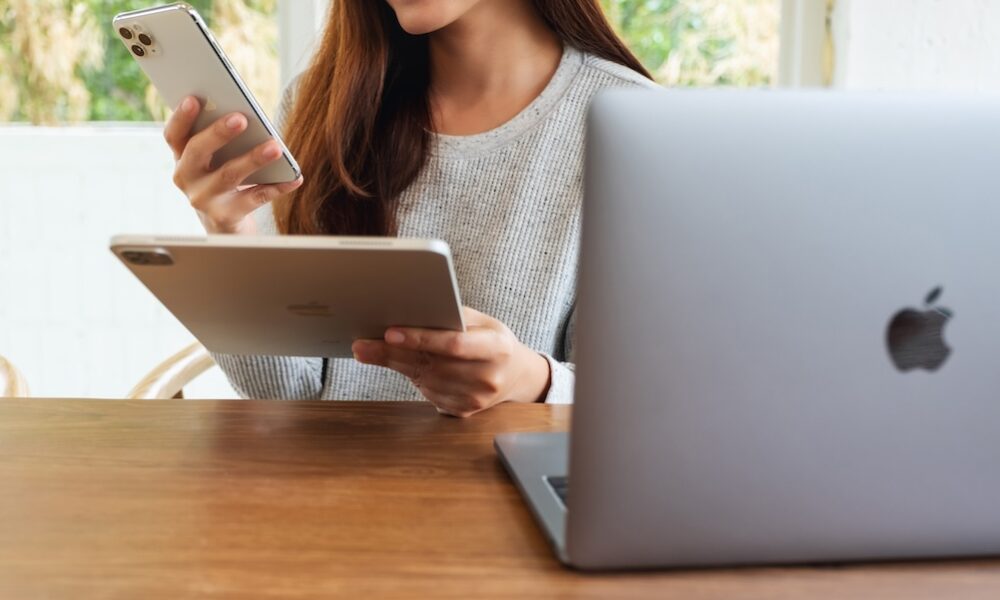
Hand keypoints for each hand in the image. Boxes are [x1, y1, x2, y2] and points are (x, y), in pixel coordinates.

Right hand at [164, 96, 302, 233]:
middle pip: (197, 151)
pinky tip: (294, 178)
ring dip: (253, 159)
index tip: (193, 99)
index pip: (174, 135)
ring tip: (275, 147)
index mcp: (182, 156)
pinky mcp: (225, 216)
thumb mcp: (215, 159)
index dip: (181, 117)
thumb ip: (220, 138)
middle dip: (218, 133)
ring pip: (228, 175)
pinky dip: (277, 187)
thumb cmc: (223, 176)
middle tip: (241, 118)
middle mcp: (186, 177)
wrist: (224, 223)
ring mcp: (203, 199)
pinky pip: (255, 198)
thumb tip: (244, 115)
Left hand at [351, 307, 551, 417]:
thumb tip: (410, 312)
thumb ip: (452, 317)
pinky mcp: (464, 412)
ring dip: (396, 365)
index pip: (454, 344)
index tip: (389, 332)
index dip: (420, 338)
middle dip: (393, 353)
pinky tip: (404, 365)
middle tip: (362, 344)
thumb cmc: (492, 340)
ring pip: (425, 381)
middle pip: (432, 364)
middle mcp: (488, 377)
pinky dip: (413, 378)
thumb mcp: (482, 321)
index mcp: (497, 348)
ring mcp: (476, 399)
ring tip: (371, 350)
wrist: (515, 375)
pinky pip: (429, 394)